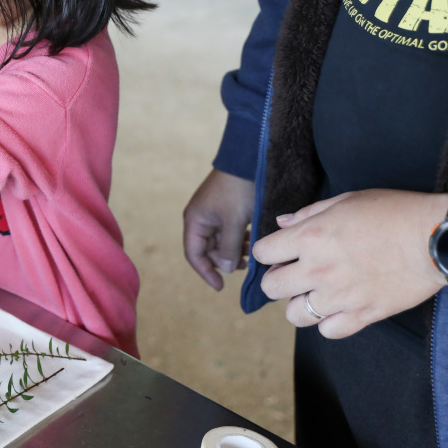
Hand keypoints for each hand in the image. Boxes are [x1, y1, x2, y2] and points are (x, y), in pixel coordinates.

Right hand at [183, 169, 254, 289]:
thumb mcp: (234, 222)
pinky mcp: (225, 209)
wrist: (248, 161)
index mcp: (195, 221)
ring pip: (220, 241)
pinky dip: (240, 239)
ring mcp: (213, 213)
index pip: (194, 254)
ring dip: (234, 250)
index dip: (206, 272)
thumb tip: (226, 270)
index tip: (221, 286)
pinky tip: (253, 241)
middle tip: (245, 266)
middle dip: (224, 260)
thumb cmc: (238, 191)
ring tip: (252, 255)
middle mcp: (201, 218)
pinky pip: (229, 231)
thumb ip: (229, 248)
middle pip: (207, 249)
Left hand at [252, 189, 447, 337]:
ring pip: (295, 315)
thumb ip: (309, 213)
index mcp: (309, 238)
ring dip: (300, 305)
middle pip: (271, 288)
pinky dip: (329, 323)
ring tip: (315, 294)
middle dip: (277, 280)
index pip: (262, 253)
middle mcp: (317, 270)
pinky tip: (338, 309)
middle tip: (294, 274)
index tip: (279, 252)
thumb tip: (282, 223)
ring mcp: (339, 296)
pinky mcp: (363, 315)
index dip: (268, 252)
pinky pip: (329, 331)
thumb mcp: (346, 200)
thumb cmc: (393, 212)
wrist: (436, 238)